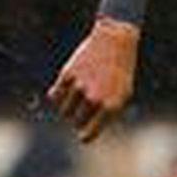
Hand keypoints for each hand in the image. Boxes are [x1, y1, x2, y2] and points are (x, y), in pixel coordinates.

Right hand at [47, 17, 139, 142]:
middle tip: (84, 109)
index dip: (85, 136)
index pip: (90, 132)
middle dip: (78, 118)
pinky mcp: (67, 75)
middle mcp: (95, 99)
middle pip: (76, 121)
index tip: (82, 136)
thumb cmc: (120, 71)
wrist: (115, 40)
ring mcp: (80, 87)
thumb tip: (85, 131)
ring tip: (79, 96)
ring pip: (64, 110)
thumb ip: (106, 113)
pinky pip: (54, 96)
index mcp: (111, 106)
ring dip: (68, 107)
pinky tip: (69, 87)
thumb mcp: (122, 94)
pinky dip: (59, 95)